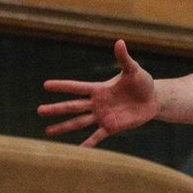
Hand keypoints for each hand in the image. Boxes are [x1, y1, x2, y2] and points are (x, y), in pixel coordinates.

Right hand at [38, 40, 158, 146]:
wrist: (153, 99)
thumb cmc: (142, 82)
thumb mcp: (133, 69)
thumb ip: (124, 58)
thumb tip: (119, 41)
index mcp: (100, 89)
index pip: (78, 87)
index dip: (63, 86)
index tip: (46, 85)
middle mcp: (97, 103)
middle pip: (73, 106)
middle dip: (56, 108)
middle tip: (39, 110)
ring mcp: (103, 116)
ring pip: (80, 122)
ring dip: (64, 127)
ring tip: (48, 131)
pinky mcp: (112, 127)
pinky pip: (97, 136)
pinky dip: (88, 144)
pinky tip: (78, 150)